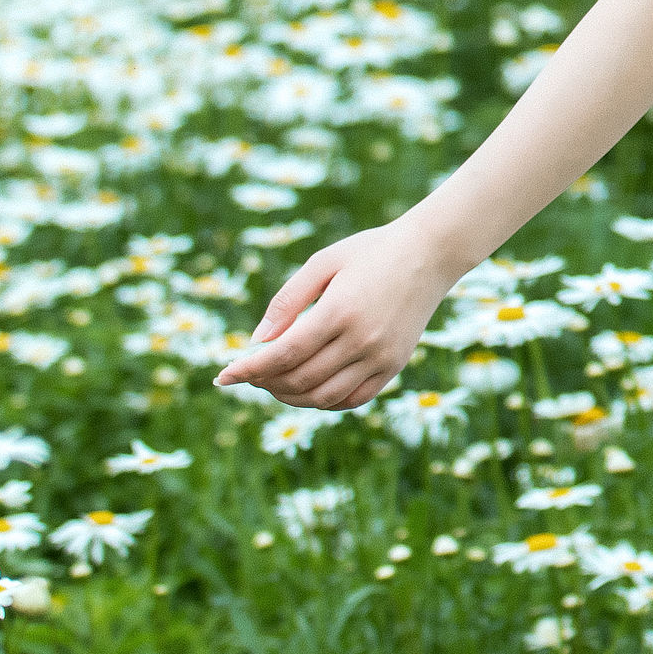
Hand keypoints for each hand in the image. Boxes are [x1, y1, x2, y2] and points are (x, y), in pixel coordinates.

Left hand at [215, 218, 463, 409]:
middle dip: (263, 382)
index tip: (221, 376)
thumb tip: (257, 340)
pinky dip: (323, 402)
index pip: (283, 354)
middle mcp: (361, 340)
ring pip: (323, 397)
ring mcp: (381, 357)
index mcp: (339, 310)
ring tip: (271, 382)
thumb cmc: (371, 251)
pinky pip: (352, 399)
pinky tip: (306, 389)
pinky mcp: (394, 366)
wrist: (431, 253)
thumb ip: (287, 301)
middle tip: (246, 373)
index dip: (247, 369)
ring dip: (289, 396)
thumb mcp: (323, 262)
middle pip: (299, 380)